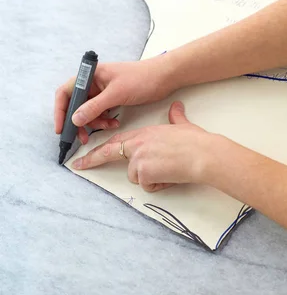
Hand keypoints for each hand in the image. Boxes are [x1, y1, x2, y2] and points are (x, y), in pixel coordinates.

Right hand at [54, 57, 175, 143]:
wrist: (164, 77)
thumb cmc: (141, 78)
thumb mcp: (116, 94)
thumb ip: (94, 107)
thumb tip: (74, 119)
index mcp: (90, 75)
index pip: (66, 92)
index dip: (61, 110)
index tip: (61, 128)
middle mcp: (93, 82)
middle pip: (76, 105)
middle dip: (79, 122)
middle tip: (83, 138)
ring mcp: (102, 90)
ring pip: (89, 111)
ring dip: (95, 122)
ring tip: (108, 127)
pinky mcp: (111, 98)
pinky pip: (100, 112)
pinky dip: (104, 120)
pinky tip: (113, 124)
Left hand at [72, 101, 216, 190]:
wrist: (203, 154)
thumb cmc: (195, 141)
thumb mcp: (181, 125)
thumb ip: (175, 118)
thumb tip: (177, 108)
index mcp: (143, 133)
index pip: (116, 140)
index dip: (101, 146)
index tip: (88, 152)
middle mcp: (137, 144)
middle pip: (110, 153)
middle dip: (91, 160)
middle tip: (76, 166)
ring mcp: (139, 158)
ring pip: (136, 176)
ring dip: (150, 178)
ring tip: (169, 169)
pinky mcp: (144, 172)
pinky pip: (147, 185)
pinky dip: (159, 185)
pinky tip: (171, 176)